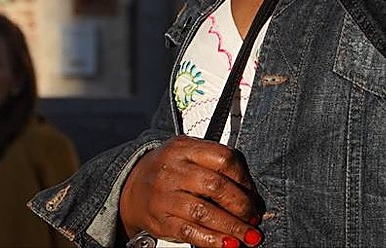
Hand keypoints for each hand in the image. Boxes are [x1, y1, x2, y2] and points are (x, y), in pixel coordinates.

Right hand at [119, 136, 263, 246]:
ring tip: (249, 236)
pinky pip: (190, 232)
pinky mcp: (160, 220)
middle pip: (216, 186)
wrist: (132, 186)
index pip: (223, 158)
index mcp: (184, 147)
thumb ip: (216, 166)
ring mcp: (164, 195)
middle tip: (253, 218)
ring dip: (232, 227)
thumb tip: (251, 195)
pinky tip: (228, 244)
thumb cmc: (170, 171)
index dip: (244, 180)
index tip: (253, 195)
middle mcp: (172, 169)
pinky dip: (213, 240)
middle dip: (242, 206)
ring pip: (204, 212)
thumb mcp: (189, 154)